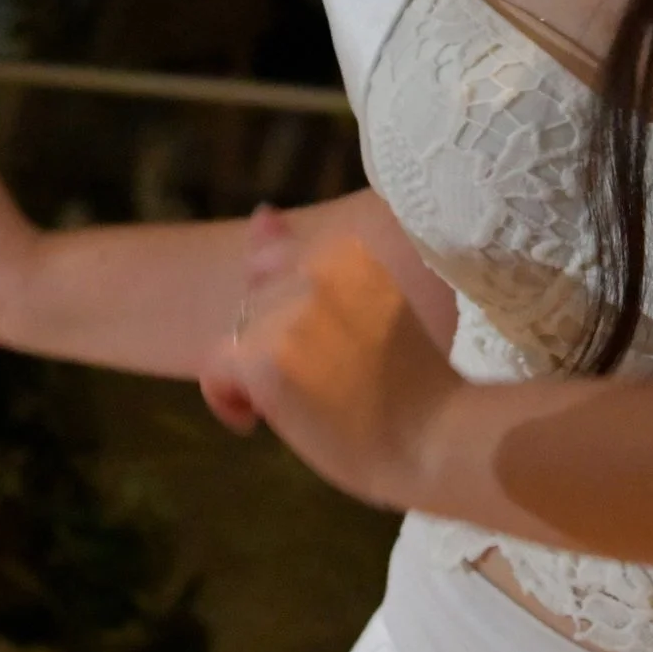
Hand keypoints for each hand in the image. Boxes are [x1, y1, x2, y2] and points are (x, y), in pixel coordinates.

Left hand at [199, 211, 462, 510]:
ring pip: (240, 337)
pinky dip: (231, 400)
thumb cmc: (419, 383)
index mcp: (347, 252)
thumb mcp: (373, 300)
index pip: (275, 261)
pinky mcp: (267, 360)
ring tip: (305, 403)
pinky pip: (217, 371)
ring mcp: (289, 314)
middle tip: (318, 384)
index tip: (309, 343)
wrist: (436, 436)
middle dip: (272, 341)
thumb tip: (261, 214)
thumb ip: (313, 260)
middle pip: (256, 304)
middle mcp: (315, 272)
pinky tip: (263, 418)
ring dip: (259, 371)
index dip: (282, 308)